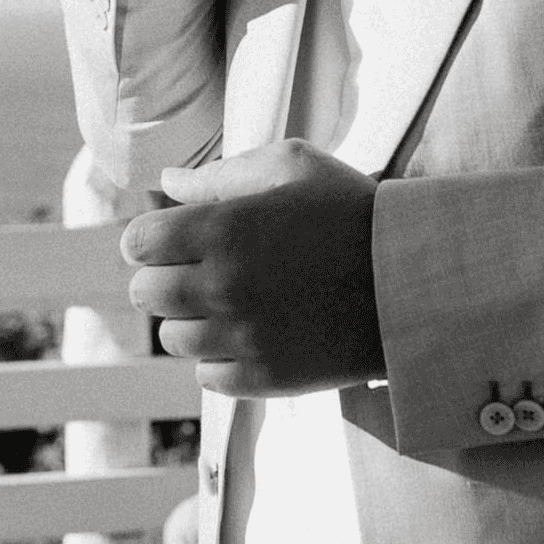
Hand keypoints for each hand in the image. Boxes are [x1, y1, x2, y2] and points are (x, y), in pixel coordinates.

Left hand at [121, 143, 383, 395]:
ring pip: (173, 338)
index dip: (152, 235)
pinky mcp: (260, 378)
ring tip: (233, 300)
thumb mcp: (292, 165)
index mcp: (223, 228)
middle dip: (166, 275)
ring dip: (192, 319)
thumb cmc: (347, 209)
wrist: (406, 278)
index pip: (137, 242)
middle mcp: (221, 286)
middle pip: (146, 293)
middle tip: (202, 267)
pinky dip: (220, 356)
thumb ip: (222, 172)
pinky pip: (207, 375)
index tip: (175, 235)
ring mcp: (239, 338)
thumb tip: (167, 182)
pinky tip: (252, 331)